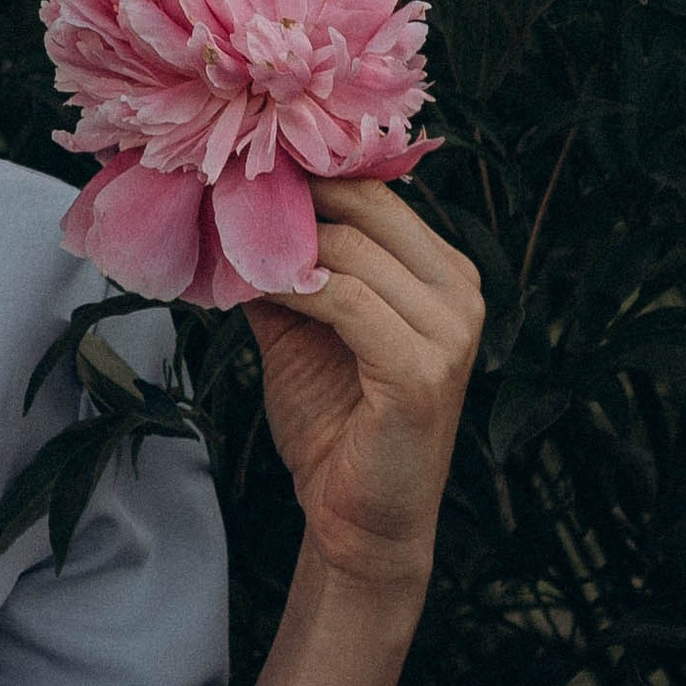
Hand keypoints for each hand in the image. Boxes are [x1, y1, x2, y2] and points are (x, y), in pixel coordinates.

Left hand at [246, 180, 483, 606]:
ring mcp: (452, 332)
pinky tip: (253, 286)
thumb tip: (227, 204)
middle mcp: (461, 292)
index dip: (309, 173)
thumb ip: (284, 267)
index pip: (377, 192)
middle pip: (368, 206)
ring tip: (226, 241)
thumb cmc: (334, 423)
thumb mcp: (303, 327)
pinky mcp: (423, 371)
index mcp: (443, 272)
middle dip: (292, 195)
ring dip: (280, 242)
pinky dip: (292, 286)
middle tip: (223, 188)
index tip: (241, 164)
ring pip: (353, 250)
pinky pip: (346, 300)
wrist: (357, 521)